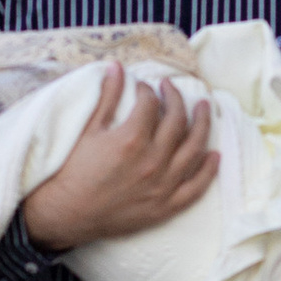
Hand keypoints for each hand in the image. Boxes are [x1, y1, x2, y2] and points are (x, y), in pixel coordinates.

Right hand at [21, 65, 219, 251]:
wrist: (66, 213)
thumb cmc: (73, 171)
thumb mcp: (88, 130)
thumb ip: (106, 97)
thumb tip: (116, 67)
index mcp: (131, 139)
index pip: (151, 104)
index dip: (147, 91)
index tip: (143, 89)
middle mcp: (152, 161)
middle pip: (177, 121)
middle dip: (176, 99)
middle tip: (171, 89)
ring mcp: (162, 185)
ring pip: (194, 149)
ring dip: (202, 125)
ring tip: (204, 108)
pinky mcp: (166, 207)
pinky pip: (196, 187)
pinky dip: (208, 170)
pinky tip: (214, 155)